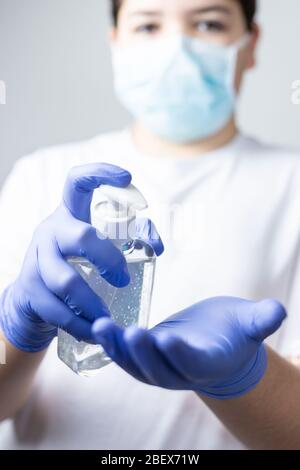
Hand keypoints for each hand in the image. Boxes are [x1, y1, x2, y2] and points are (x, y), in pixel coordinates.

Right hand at [0, 163, 162, 352]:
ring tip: (109, 316)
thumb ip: (131, 242)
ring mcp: (37, 261)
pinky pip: (56, 311)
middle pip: (81, 237)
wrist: (33, 297)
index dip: (99, 174)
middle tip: (124, 278)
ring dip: (93, 302)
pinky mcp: (30, 291)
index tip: (127, 177)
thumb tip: (157, 247)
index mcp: (69, 215)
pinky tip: (95, 332)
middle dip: (108, 259)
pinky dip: (79, 325)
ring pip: (66, 281)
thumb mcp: (96, 248)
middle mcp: (50, 232)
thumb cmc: (76, 266)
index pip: (76, 182)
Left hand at [93, 297, 285, 398]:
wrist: (218, 343)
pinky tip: (98, 328)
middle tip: (129, 331)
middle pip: (159, 368)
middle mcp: (181, 372)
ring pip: (136, 365)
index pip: (194, 363)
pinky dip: (110, 345)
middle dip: (143, 352)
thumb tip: (278, 310)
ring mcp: (160, 368)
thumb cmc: (236, 331)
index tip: (167, 339)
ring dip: (117, 348)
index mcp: (208, 363)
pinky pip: (125, 356)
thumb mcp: (250, 323)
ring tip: (101, 327)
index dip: (181, 354)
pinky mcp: (145, 358)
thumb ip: (261, 319)